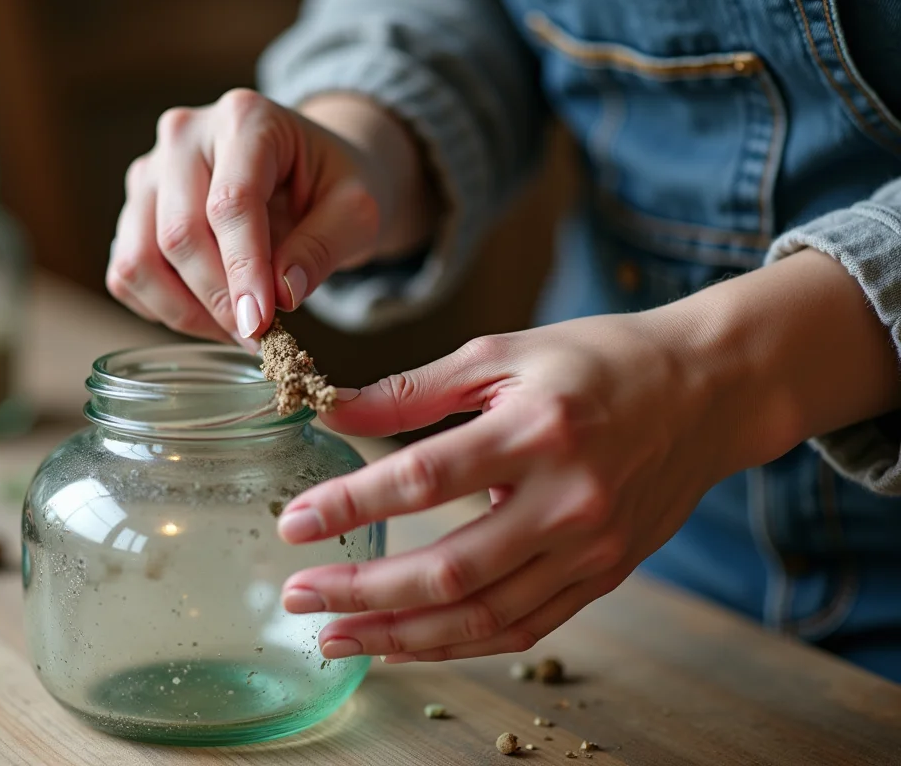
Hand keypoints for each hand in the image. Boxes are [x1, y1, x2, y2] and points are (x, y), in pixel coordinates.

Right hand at [108, 89, 429, 342]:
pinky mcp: (134, 209)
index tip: (260, 324)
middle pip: (179, 234)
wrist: (308, 168)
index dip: (243, 269)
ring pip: (140, 260)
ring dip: (186, 312)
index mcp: (245, 119)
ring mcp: (150, 171)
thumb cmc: (333, 184)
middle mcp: (184, 135)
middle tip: (257, 335)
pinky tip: (208, 314)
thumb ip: (324, 247)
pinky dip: (162, 308)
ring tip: (236, 328)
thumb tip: (281, 294)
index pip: (231, 202)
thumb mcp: (356, 210)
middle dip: (218, 299)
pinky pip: (127, 275)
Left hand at [275, 309, 733, 662]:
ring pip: (480, 616)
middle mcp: (567, 501)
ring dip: (398, 635)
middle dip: (361, 591)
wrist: (709, 391)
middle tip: (296, 594)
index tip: (291, 524)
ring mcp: (590, 550)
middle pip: (448, 569)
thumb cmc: (599, 361)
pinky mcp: (603, 578)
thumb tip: (329, 411)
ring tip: (333, 636)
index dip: (349, 506)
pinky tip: (402, 644)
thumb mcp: (503, 353)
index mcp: (536, 430)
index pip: (423, 479)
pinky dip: (456, 645)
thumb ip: (412, 390)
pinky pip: (520, 629)